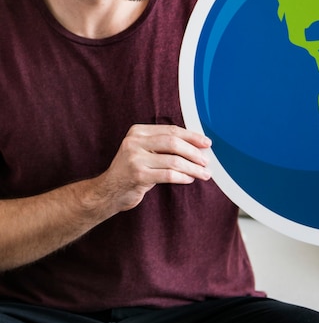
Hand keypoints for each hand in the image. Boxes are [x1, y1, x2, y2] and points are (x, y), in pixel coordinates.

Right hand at [91, 124, 211, 213]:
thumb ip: (163, 145)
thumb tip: (197, 145)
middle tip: (206, 160)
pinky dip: (182, 177)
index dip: (192, 136)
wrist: (108, 191)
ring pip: (173, 160)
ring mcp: (134, 159)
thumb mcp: (144, 151)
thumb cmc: (132, 171)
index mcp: (138, 132)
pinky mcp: (137, 175)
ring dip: (193, 168)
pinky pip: (168, 175)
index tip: (206, 143)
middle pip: (173, 143)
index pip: (171, 130)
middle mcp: (134, 142)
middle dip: (194, 152)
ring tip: (203, 173)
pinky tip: (189, 179)